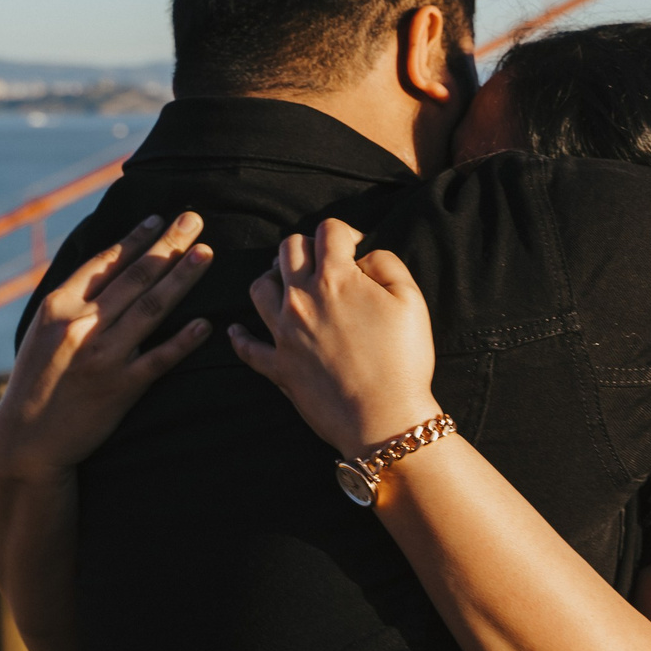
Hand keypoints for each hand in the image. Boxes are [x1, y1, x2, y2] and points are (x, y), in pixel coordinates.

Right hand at [0, 212, 213, 480]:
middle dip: (168, 245)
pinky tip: (205, 324)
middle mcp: (81, 326)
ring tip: (206, 254)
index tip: (159, 219)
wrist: (28, 439)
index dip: (135, 240)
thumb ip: (72, 304)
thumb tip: (105, 270)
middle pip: (135, 278)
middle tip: (194, 220)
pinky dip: (183, 340)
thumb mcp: (41, 333)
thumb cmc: (38, 381)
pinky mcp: (121, 387)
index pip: (104, 264)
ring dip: (182, 278)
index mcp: (59, 307)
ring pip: (151, 309)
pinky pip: (159, 358)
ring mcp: (103, 356)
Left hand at [228, 219, 439, 455]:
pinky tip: (238, 330)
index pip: (329, 231)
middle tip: (325, 263)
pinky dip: (240, 336)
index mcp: (336, 279)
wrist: (383, 418)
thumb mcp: (411, 301)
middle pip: (288, 250)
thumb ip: (387, 264)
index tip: (355, 246)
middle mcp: (301, 299)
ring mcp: (284, 332)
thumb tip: (364, 257)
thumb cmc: (403, 360)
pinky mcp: (277, 365)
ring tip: (288, 285)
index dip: (345, 233)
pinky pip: (246, 346)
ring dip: (273, 278)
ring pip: (259, 287)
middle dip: (307, 247)